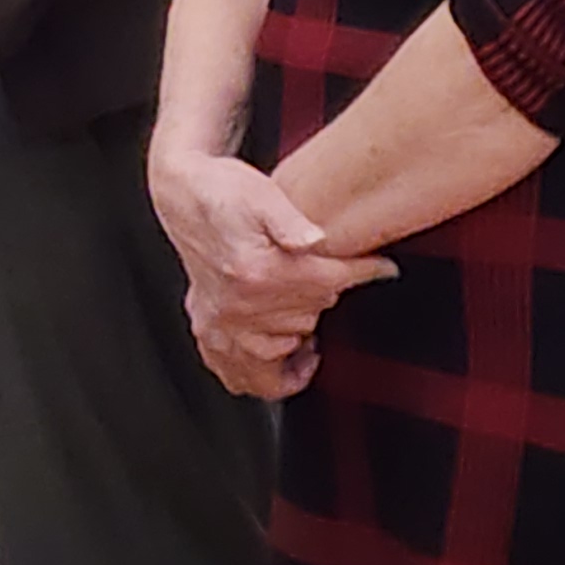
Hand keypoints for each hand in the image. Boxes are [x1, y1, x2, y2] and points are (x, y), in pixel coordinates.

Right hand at [145, 146, 389, 395]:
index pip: (328, 283)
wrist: (182, 193)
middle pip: (308, 319)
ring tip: (310, 316)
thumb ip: (291, 220)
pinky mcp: (208, 329)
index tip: (382, 268)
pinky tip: (281, 355)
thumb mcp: (261, 192)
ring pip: (277, 360)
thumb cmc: (221, 190)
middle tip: (332, 281)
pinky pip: (238, 374)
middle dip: (325, 300)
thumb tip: (318, 240)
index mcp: (256, 272)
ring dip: (299, 340)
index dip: (364, 272)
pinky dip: (264, 374)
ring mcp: (219, 324)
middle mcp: (236, 306)